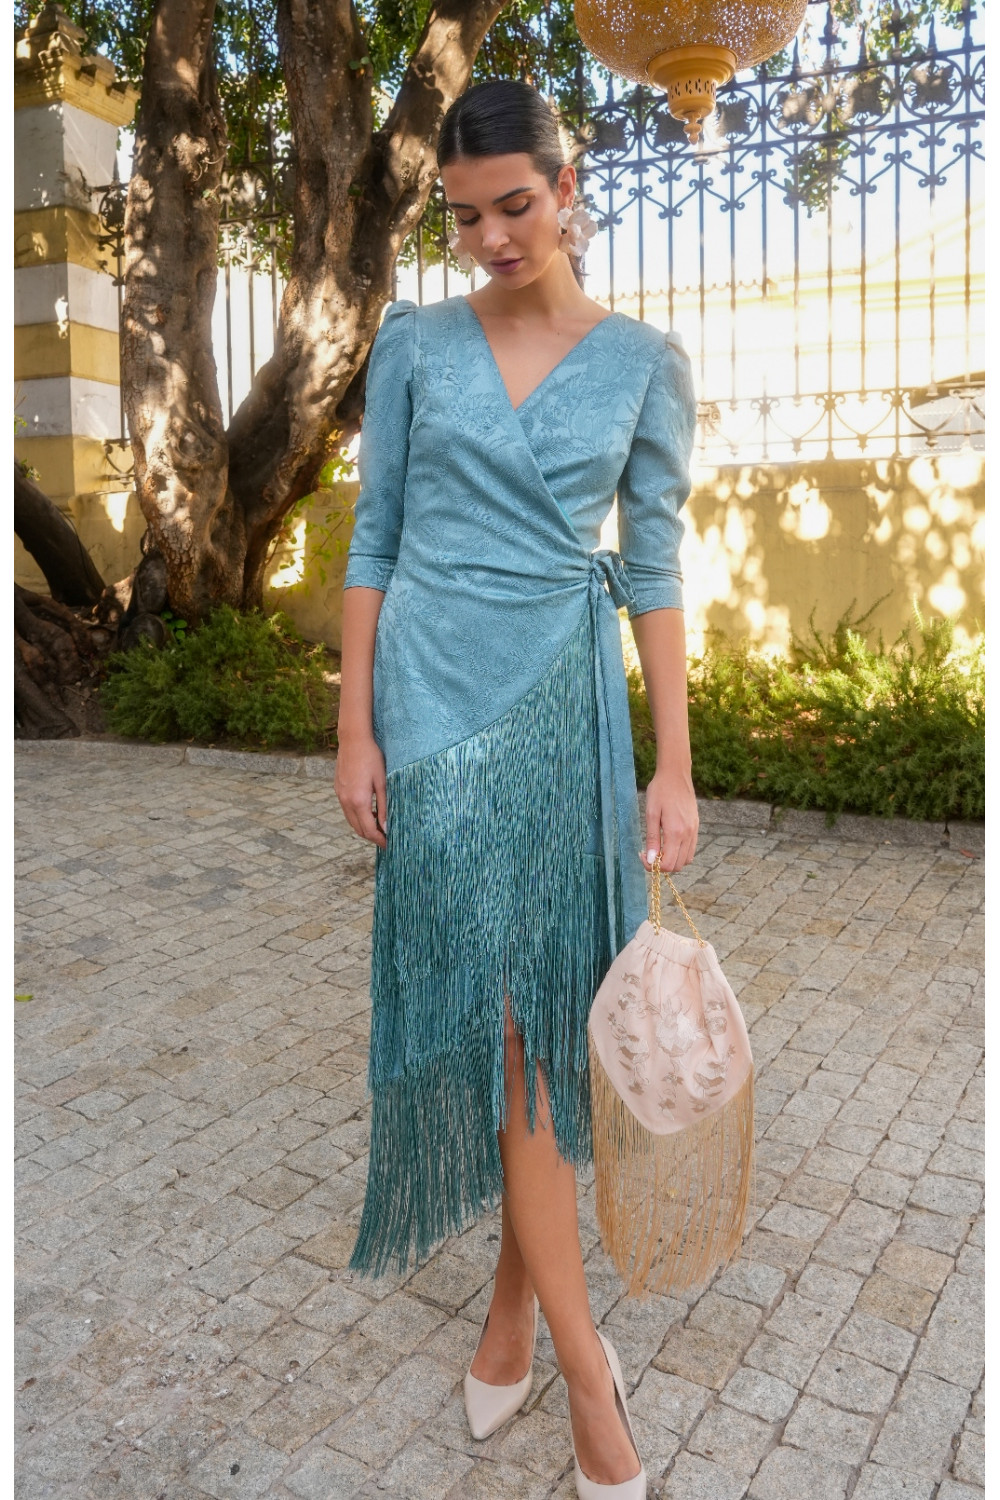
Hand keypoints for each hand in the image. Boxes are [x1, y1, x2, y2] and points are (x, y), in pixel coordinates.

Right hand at [334, 729, 387, 848]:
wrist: (353, 740)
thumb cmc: (371, 758)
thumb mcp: (382, 782)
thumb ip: (384, 806)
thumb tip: (386, 827)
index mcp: (358, 801)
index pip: (369, 830)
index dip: (379, 840)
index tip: (389, 844)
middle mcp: (346, 801)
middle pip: (358, 829)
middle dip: (371, 837)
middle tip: (385, 839)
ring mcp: (340, 796)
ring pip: (351, 821)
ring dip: (364, 827)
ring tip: (378, 828)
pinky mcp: (338, 789)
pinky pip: (347, 810)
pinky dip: (357, 817)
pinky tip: (368, 813)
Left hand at [639, 766, 698, 873]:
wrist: (676, 775)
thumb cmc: (660, 791)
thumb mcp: (651, 814)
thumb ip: (652, 839)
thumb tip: (651, 860)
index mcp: (676, 832)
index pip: (668, 864)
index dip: (653, 866)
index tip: (643, 855)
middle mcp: (688, 834)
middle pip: (678, 866)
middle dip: (662, 865)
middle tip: (649, 853)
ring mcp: (694, 831)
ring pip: (686, 860)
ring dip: (672, 860)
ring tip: (658, 848)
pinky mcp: (696, 827)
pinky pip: (691, 849)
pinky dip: (680, 853)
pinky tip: (668, 843)